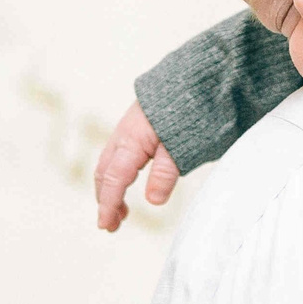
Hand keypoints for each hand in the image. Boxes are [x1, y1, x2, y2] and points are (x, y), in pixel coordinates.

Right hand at [93, 102, 179, 230]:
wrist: (197, 78)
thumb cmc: (190, 109)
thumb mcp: (181, 145)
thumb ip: (166, 173)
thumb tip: (153, 201)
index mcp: (131, 141)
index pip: (113, 180)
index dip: (108, 205)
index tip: (107, 225)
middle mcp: (123, 135)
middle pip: (105, 173)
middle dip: (105, 200)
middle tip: (112, 225)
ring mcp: (128, 130)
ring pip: (109, 164)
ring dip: (110, 189)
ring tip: (121, 212)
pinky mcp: (136, 127)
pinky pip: (118, 154)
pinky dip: (117, 174)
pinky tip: (128, 182)